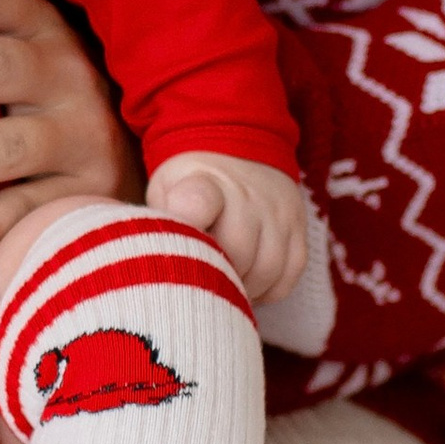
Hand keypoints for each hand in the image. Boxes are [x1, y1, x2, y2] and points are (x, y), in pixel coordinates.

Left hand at [148, 153, 307, 304]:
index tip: (181, 244)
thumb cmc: (188, 184)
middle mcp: (247, 194)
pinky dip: (268, 290)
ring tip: (222, 289)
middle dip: (216, 277)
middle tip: (199, 285)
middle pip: (237, 251)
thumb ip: (158, 223)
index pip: (199, 201)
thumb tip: (144, 266)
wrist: (238, 152)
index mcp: (203, 182)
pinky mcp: (299, 229)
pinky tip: (248, 286)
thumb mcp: (163, 189)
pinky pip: (289, 275)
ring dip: (243, 289)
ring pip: (267, 269)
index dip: (191, 223)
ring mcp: (278, 212)